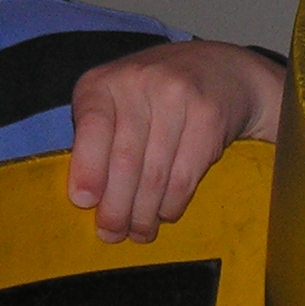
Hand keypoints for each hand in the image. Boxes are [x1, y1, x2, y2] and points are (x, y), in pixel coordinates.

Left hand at [67, 41, 285, 242]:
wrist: (221, 71)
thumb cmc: (153, 97)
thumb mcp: (115, 104)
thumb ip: (96, 140)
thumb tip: (86, 199)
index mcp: (104, 81)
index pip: (91, 126)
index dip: (87, 168)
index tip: (83, 202)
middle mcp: (140, 82)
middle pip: (125, 159)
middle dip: (116, 206)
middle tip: (112, 234)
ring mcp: (179, 97)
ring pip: (156, 175)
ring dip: (144, 214)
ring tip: (138, 232)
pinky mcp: (209, 118)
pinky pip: (185, 177)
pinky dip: (171, 204)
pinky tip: (164, 213)